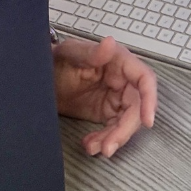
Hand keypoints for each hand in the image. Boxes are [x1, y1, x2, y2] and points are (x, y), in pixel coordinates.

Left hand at [52, 36, 156, 157]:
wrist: (41, 79)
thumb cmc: (57, 60)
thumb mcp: (70, 54)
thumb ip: (91, 52)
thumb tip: (110, 43)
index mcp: (119, 61)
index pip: (144, 79)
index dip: (150, 99)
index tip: (147, 121)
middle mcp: (122, 80)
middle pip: (136, 108)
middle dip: (125, 130)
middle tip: (108, 146)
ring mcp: (115, 97)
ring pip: (126, 122)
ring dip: (114, 138)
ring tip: (94, 147)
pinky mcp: (107, 112)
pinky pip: (114, 129)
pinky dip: (104, 140)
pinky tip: (90, 144)